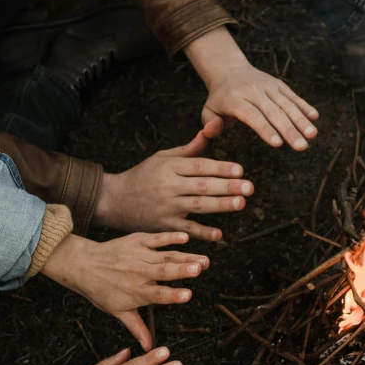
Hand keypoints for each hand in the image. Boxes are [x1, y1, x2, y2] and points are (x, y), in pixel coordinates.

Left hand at [42, 231, 207, 349]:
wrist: (84, 264)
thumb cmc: (101, 289)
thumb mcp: (118, 311)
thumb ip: (136, 327)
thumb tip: (149, 347)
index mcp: (136, 291)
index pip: (157, 295)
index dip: (173, 295)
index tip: (188, 295)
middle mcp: (139, 272)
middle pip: (164, 271)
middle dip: (183, 269)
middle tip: (200, 268)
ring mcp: (139, 255)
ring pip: (166, 255)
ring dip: (185, 256)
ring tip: (203, 259)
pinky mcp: (137, 240)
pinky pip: (156, 238)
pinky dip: (170, 237)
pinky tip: (185, 237)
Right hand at [93, 127, 253, 240]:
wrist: (115, 200)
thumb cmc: (143, 176)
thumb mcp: (162, 158)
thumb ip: (189, 149)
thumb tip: (210, 129)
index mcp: (170, 166)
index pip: (199, 166)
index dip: (220, 168)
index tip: (240, 170)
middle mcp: (169, 186)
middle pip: (202, 185)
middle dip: (227, 186)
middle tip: (249, 187)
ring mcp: (167, 207)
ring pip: (197, 206)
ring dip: (220, 205)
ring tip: (241, 203)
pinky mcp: (164, 225)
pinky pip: (186, 229)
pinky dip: (202, 233)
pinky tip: (219, 235)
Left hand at [185, 27, 318, 150]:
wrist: (229, 70)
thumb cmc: (219, 99)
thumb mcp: (208, 111)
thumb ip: (210, 124)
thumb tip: (212, 131)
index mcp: (235, 100)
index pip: (253, 116)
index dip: (266, 130)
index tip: (278, 144)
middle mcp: (253, 91)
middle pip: (274, 112)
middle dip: (289, 130)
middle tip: (301, 147)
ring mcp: (268, 86)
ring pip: (286, 104)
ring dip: (301, 120)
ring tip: (312, 135)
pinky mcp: (278, 84)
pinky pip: (292, 96)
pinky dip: (304, 106)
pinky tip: (314, 117)